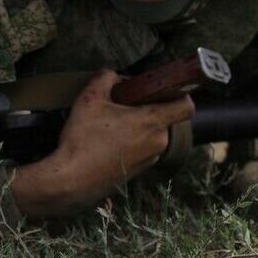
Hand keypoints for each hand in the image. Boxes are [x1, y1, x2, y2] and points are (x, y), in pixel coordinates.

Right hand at [10, 70, 193, 218]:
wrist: (70, 181)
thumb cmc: (83, 138)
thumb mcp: (90, 98)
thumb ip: (106, 78)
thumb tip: (115, 77)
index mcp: (152, 122)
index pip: (187, 106)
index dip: (181, 93)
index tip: (163, 88)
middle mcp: (158, 142)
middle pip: (164, 116)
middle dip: (147, 107)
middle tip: (122, 103)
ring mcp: (150, 159)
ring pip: (152, 133)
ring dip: (138, 125)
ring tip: (110, 123)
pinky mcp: (139, 172)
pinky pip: (142, 148)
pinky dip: (132, 141)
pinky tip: (108, 141)